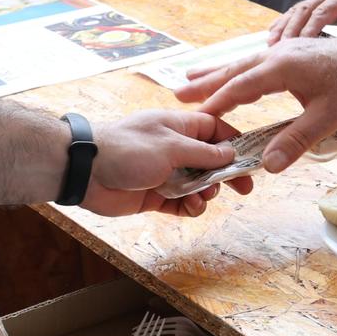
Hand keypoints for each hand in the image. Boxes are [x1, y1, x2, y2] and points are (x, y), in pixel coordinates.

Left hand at [84, 109, 251, 217]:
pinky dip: (190, 207)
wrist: (85, 172)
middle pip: (211, 161)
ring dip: (206, 194)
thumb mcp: (171, 147)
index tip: (251, 158)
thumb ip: (203, 153)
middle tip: (243, 189)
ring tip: (202, 199)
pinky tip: (191, 209)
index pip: (215, 130)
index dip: (234, 142)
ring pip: (199, 185)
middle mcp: (175, 148)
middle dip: (226, 175)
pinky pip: (182, 203)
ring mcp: (166, 173)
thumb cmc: (127, 149)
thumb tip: (230, 154)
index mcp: (179, 126)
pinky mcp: (155, 195)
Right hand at [175, 36, 336, 174]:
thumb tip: (267, 166)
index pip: (241, 87)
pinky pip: (257, 60)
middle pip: (235, 70)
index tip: (196, 118)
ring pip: (244, 63)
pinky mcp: (293, 51)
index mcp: (282, 67)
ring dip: (218, 73)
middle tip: (176, 93)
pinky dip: (238, 69)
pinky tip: (234, 74)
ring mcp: (285, 49)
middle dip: (206, 83)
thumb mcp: (327, 118)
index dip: (217, 103)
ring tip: (191, 79)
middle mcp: (278, 54)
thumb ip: (296, 141)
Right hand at [267, 0, 336, 43]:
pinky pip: (297, 12)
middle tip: (277, 48)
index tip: (298, 46)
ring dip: (283, 26)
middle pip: (304, 10)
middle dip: (289, 29)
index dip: (308, 29)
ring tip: (270, 44)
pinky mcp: (318, 4)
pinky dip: (284, 23)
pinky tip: (272, 35)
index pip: (321, 12)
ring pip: (297, 10)